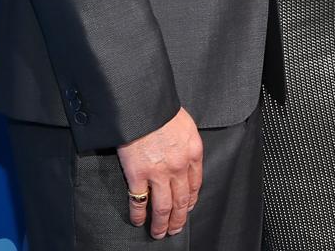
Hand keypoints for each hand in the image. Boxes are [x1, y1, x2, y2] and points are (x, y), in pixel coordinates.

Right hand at [117, 107, 202, 238]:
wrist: (143, 102)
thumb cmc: (161, 107)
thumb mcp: (184, 123)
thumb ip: (185, 142)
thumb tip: (183, 153)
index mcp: (193, 152)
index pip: (195, 184)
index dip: (191, 200)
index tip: (188, 207)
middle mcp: (179, 167)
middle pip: (181, 201)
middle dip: (178, 218)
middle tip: (175, 229)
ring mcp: (159, 173)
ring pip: (163, 207)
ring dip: (162, 224)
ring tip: (159, 232)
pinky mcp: (138, 175)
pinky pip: (139, 202)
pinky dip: (139, 215)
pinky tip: (139, 220)